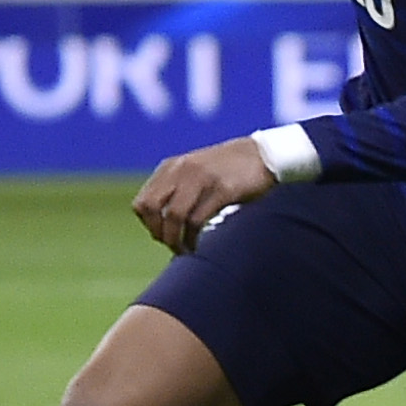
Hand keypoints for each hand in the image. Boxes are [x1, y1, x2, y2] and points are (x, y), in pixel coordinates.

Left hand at [133, 138, 275, 252]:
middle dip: (158, 233)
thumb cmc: (228, 170)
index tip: (163, 235)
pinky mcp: (220, 190)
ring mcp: (200, 178)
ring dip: (174, 240)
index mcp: (171, 167)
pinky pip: (197, 220)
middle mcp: (181, 170)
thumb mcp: (194, 172)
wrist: (264, 155)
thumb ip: (176, 189)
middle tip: (170, 246)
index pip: (141, 203)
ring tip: (184, 250)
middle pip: (150, 208)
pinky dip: (192, 238)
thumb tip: (160, 226)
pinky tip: (196, 245)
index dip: (148, 225)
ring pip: (172, 216)